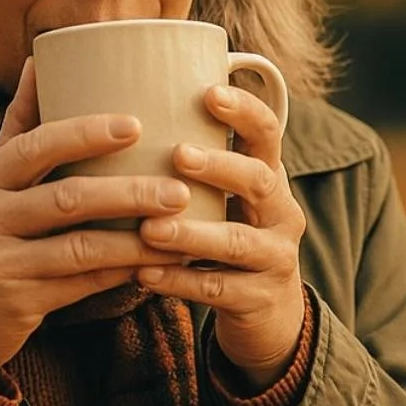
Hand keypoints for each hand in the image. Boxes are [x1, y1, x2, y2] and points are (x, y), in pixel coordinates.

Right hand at [0, 58, 190, 379]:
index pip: (34, 146)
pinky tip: (158, 266)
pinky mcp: (15, 302)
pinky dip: (123, 273)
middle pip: (66, 196)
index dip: (84, 133)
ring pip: (80, 246)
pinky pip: (81, 284)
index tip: (137, 125)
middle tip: (180, 188)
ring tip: (181, 230)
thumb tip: (40, 60)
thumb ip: (19, 129)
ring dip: (137, 239)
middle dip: (129, 191)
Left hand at [135, 82, 308, 390]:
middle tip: (177, 155)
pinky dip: (178, 282)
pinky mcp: (258, 299)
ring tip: (150, 229)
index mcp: (269, 178)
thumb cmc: (227, 237)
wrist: (269, 313)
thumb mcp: (225, 198)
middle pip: (259, 180)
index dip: (244, 111)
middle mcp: (280, 212)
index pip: (267, 133)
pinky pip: (216, 289)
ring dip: (193, 233)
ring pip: (237, 241)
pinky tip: (142, 274)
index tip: (208, 93)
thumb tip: (124, 105)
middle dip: (219, 166)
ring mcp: (273, 257)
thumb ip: (195, 163)